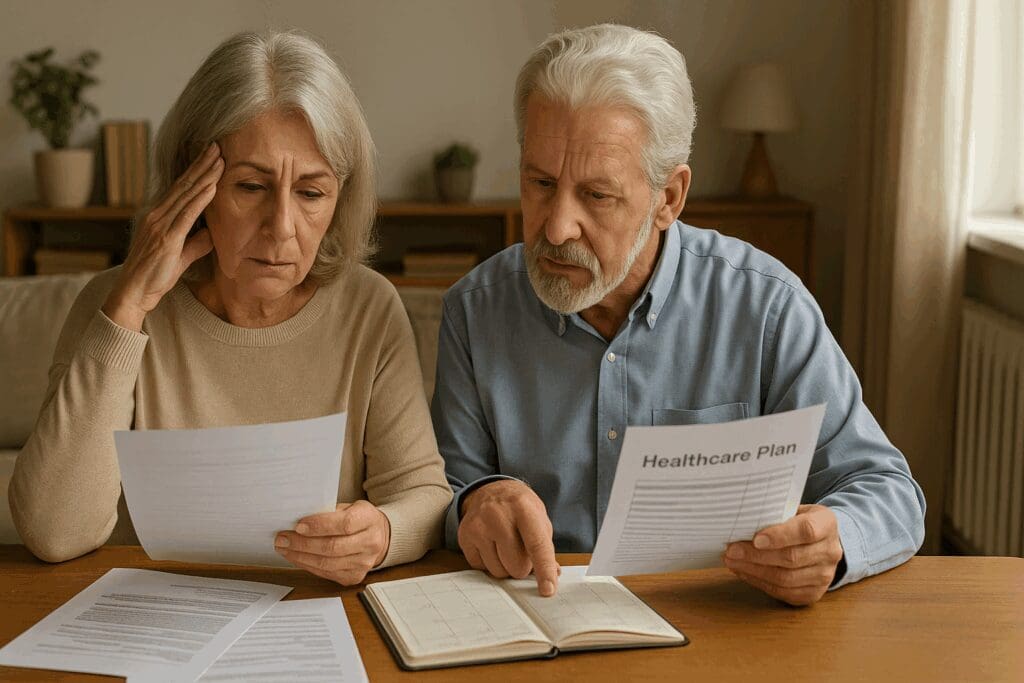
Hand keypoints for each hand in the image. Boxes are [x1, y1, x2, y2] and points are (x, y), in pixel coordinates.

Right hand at [103, 141, 222, 330]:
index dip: (196, 171)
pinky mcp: (166, 239)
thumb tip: (212, 233)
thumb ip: (196, 243)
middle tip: (217, 145)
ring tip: (219, 158)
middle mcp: (157, 215)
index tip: (211, 156)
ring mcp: (160, 225)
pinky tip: (211, 186)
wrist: (134, 293)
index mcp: (159, 217)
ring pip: (186, 194)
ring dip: (204, 175)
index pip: (181, 188)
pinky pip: (186, 215)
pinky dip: (200, 199)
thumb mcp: (180, 256)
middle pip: (183, 184)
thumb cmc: (155, 276)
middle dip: (201, 164)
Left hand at [274, 500, 390, 585]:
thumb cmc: (358, 519)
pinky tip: (297, 558)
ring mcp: (364, 563)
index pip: (344, 524)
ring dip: (301, 556)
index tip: (298, 526)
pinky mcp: (355, 576)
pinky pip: (327, 573)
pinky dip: (308, 566)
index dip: (319, 526)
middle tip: (283, 539)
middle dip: (303, 544)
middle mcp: (371, 543)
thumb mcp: (348, 507)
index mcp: (369, 519)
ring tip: (284, 548)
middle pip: (333, 547)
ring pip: (327, 563)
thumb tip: (297, 520)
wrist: (378, 536)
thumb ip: (328, 512)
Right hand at [458, 480, 559, 595]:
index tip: (547, 590)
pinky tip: (491, 545)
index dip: (544, 569)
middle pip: (517, 565)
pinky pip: (482, 568)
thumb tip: (553, 573)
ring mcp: (479, 526)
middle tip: (521, 550)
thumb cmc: (519, 508)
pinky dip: (490, 562)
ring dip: (505, 566)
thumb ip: (545, 546)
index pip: (536, 545)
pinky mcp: (465, 536)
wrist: (491, 491)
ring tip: (505, 546)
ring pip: (499, 571)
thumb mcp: (539, 518)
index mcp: (523, 508)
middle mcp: (498, 515)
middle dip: (523, 566)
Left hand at [723, 504, 843, 605]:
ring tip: (732, 561)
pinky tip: (744, 572)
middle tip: (732, 550)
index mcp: (827, 524)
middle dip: (756, 555)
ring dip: (754, 571)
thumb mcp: (794, 509)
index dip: (780, 536)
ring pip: (786, 578)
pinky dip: (760, 582)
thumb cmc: (800, 521)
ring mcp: (825, 575)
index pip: (806, 531)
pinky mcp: (814, 593)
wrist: (822, 542)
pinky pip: (784, 592)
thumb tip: (741, 522)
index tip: (756, 539)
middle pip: (792, 558)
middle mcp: (830, 551)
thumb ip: (775, 514)